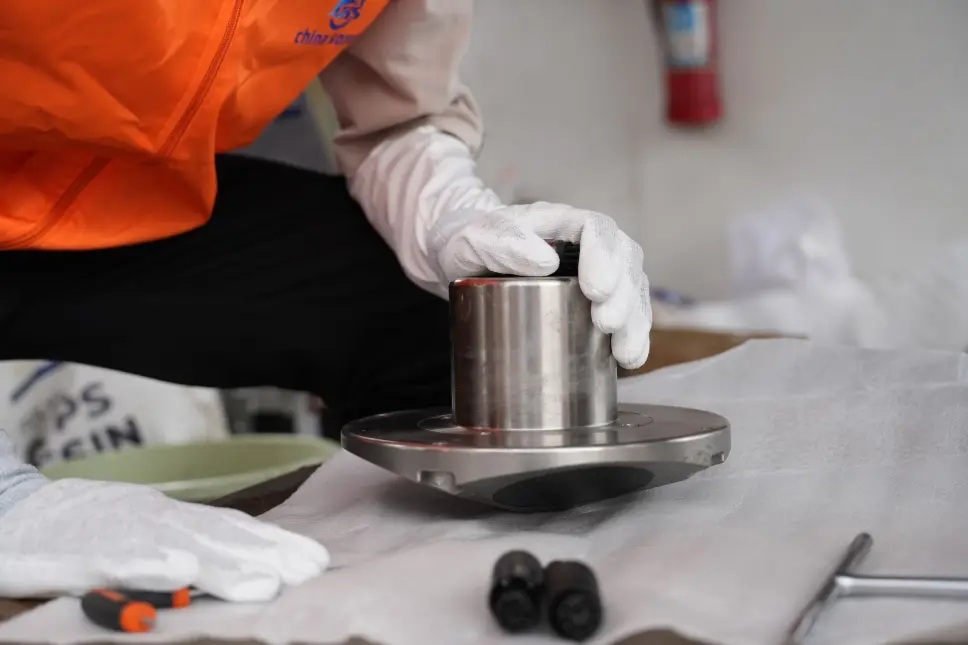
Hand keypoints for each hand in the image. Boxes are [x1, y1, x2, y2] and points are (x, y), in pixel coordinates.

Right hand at [0, 479, 328, 600]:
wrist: (16, 512)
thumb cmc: (90, 525)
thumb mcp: (148, 527)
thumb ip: (193, 541)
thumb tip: (249, 558)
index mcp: (175, 518)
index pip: (237, 528)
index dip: (278, 543)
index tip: (317, 559)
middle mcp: (158, 521)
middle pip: (221, 538)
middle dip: (268, 556)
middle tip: (309, 572)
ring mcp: (122, 535)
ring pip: (180, 550)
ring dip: (225, 566)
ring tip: (264, 583)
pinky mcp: (83, 554)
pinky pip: (119, 561)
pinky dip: (149, 566)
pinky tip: (178, 572)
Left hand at [429, 202, 651, 368]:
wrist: (464, 260)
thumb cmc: (473, 243)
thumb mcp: (477, 239)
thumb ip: (505, 244)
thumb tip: (546, 262)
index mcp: (563, 222)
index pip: (597, 229)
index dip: (605, 257)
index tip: (596, 289)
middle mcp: (587, 246)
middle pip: (624, 261)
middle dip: (623, 295)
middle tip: (607, 323)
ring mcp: (595, 273)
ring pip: (631, 289)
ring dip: (635, 322)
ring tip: (626, 352)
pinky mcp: (593, 303)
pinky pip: (624, 314)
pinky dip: (632, 336)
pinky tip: (630, 359)